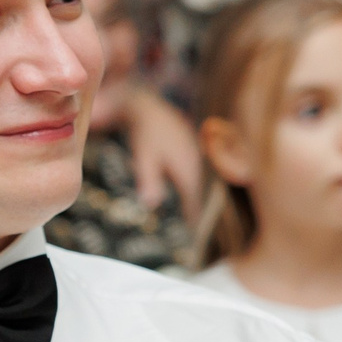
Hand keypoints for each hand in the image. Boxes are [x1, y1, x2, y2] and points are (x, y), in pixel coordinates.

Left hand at [118, 85, 204, 221]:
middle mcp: (194, 162)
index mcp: (187, 168)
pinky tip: (182, 190)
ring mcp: (193, 154)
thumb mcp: (145, 157)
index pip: (193, 201)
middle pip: (196, 193)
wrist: (146, 104)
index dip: (192, 218)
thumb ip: (149, 180)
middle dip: (194, 211)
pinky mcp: (187, 148)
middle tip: (192, 232)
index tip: (192, 237)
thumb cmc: (145, 132)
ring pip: (194, 182)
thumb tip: (152, 204)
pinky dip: (188, 185)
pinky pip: (190, 173)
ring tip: (189, 216)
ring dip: (192, 198)